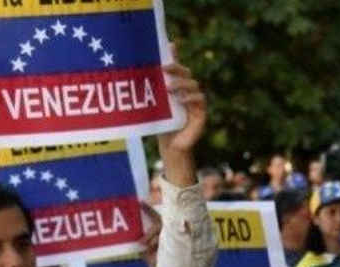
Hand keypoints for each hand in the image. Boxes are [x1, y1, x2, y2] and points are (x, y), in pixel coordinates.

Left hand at [157, 49, 206, 182]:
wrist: (170, 146)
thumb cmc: (161, 126)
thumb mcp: (154, 106)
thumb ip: (151, 92)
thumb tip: (137, 74)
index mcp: (177, 88)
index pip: (177, 68)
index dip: (175, 56)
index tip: (170, 46)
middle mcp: (188, 92)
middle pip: (186, 73)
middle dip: (177, 68)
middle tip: (164, 68)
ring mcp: (195, 102)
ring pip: (193, 84)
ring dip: (181, 84)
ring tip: (168, 89)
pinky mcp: (201, 112)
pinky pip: (200, 99)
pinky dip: (191, 97)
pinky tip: (181, 100)